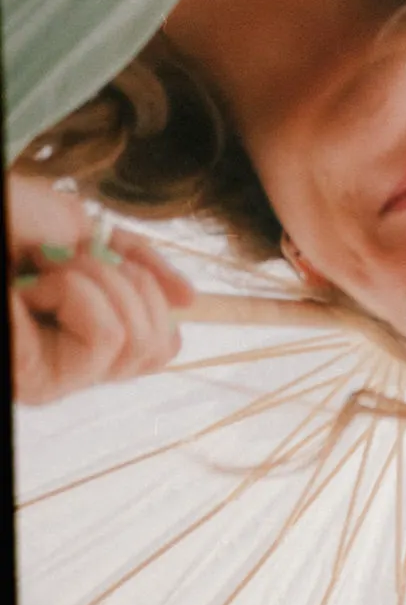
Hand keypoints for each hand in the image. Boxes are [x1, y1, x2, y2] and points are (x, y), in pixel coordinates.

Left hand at [9, 178, 192, 402]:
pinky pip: (102, 338)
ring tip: (38, 276)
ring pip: (131, 343)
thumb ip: (138, 264)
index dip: (149, 291)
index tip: (103, 257)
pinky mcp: (37, 380)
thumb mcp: (83, 229)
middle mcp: (77, 366)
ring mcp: (57, 378)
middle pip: (157, 345)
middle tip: (60, 262)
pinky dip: (70, 293)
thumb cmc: (7, 224)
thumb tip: (189, 300)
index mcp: (91, 335)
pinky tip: (24, 291)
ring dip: (92, 285)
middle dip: (121, 280)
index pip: (163, 342)